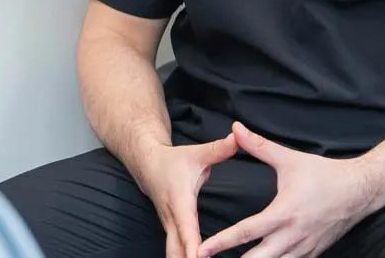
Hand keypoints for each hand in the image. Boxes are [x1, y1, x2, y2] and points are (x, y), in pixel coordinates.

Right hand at [133, 134, 238, 257]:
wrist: (147, 163)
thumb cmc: (174, 161)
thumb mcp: (196, 153)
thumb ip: (218, 150)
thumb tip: (237, 138)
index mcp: (180, 201)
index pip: (187, 228)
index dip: (193, 246)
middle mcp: (172, 219)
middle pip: (176, 251)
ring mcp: (169, 228)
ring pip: (173, 254)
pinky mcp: (170, 232)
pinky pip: (175, 253)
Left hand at [198, 123, 373, 257]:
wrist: (359, 190)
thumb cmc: (323, 174)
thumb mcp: (288, 158)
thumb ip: (258, 145)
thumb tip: (235, 128)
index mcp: (284, 214)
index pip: (247, 232)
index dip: (222, 242)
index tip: (202, 250)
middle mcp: (293, 236)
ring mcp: (304, 248)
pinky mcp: (313, 253)